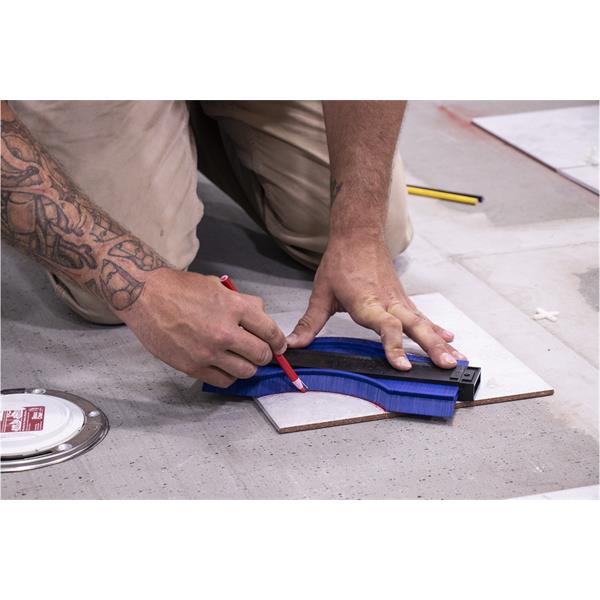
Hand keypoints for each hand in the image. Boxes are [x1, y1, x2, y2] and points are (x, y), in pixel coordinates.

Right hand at [121, 269, 286, 386]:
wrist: (145, 296)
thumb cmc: (179, 288)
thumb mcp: (217, 286)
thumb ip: (243, 302)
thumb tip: (261, 313)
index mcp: (235, 308)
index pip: (271, 331)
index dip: (279, 342)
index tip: (278, 346)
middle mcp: (225, 332)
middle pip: (262, 355)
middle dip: (265, 355)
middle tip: (260, 353)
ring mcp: (209, 352)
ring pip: (246, 371)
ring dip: (248, 367)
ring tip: (241, 360)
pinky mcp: (193, 366)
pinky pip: (224, 380)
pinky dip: (229, 376)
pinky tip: (224, 366)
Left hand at [287, 238, 465, 369]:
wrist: (358, 234)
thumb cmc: (341, 262)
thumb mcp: (321, 293)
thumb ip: (310, 323)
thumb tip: (293, 345)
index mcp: (367, 302)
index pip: (385, 326)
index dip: (394, 345)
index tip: (401, 365)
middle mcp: (388, 302)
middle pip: (414, 325)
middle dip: (431, 347)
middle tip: (446, 366)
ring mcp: (399, 300)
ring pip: (423, 322)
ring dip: (440, 342)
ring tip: (456, 361)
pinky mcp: (403, 299)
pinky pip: (423, 317)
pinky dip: (437, 330)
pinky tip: (450, 341)